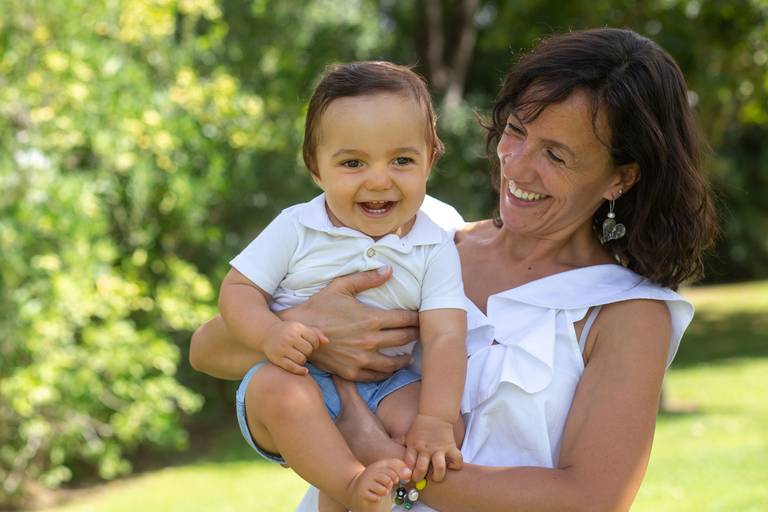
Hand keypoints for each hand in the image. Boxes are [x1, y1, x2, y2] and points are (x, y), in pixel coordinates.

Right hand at [263, 321, 327, 374]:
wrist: (267, 334)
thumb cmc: (289, 331)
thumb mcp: (301, 328)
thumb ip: (315, 333)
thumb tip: (327, 341)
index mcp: (296, 328)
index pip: (314, 339)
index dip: (315, 344)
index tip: (312, 345)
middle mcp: (289, 337)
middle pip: (308, 350)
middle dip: (309, 352)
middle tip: (304, 351)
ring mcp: (282, 348)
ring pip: (301, 359)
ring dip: (304, 360)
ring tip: (300, 357)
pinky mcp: (277, 358)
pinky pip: (292, 367)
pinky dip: (300, 370)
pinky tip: (304, 371)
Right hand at [278, 267, 419, 380]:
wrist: (298, 331)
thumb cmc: (319, 306)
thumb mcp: (341, 286)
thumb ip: (367, 278)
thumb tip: (389, 269)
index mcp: (371, 319)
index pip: (404, 319)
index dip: (416, 318)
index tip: (421, 317)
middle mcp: (370, 341)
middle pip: (403, 339)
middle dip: (415, 335)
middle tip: (420, 334)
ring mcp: (361, 359)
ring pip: (393, 363)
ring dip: (404, 359)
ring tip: (408, 357)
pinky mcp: (351, 372)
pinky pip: (376, 376)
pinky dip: (385, 373)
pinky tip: (389, 369)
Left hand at [404, 414, 462, 482]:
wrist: (435, 414)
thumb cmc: (420, 427)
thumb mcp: (408, 435)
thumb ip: (401, 444)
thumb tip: (391, 451)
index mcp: (413, 446)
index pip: (408, 463)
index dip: (407, 472)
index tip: (408, 475)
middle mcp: (426, 448)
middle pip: (421, 469)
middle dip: (420, 478)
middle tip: (420, 478)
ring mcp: (439, 448)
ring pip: (439, 467)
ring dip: (438, 476)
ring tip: (436, 476)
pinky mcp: (451, 447)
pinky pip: (457, 460)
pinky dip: (455, 466)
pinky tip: (451, 465)